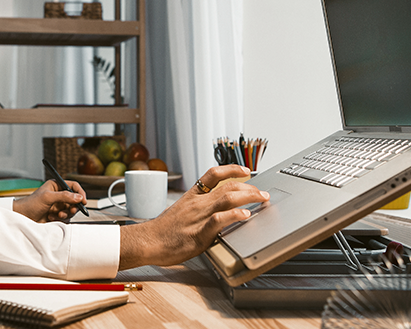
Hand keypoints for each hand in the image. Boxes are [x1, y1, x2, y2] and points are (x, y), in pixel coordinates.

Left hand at [13, 179, 87, 222]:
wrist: (23, 217)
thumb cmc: (31, 204)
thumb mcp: (48, 197)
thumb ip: (64, 196)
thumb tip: (78, 197)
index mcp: (56, 186)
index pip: (73, 186)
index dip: (80, 193)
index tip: (83, 200)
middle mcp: (59, 195)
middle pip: (75, 199)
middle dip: (73, 206)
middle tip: (70, 210)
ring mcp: (59, 205)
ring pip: (71, 209)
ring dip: (66, 213)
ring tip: (57, 214)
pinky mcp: (58, 214)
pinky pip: (66, 217)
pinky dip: (61, 218)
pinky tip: (51, 217)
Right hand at [118, 164, 268, 269]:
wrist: (147, 241)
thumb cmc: (162, 231)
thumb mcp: (180, 212)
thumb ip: (197, 210)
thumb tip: (213, 212)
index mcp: (192, 197)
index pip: (213, 174)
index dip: (231, 169)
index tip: (245, 170)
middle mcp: (198, 203)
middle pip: (227, 186)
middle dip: (249, 187)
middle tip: (262, 192)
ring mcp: (199, 217)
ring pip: (227, 199)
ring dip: (248, 197)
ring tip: (261, 198)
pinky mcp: (199, 233)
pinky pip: (219, 220)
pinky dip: (233, 215)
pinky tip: (245, 215)